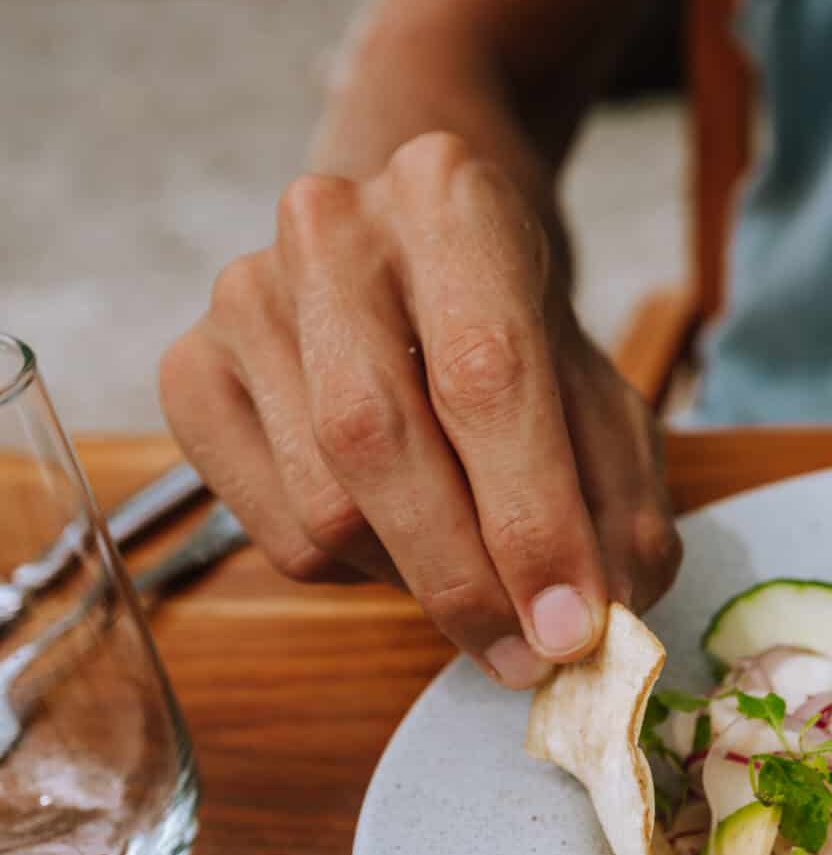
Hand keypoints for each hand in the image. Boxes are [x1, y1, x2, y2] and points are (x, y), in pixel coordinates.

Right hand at [160, 132, 680, 686]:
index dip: (532, 519)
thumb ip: (619, 506)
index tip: (574, 627)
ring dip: (416, 577)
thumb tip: (601, 622)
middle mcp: (328, 230)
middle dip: (464, 575)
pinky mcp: (189, 375)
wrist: (414, 257)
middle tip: (529, 655)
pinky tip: (396, 531)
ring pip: (326, 506)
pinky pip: (275, 534)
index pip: (485, 375)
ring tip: (472, 565)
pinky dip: (356, 572)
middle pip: (377, 440)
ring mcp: (241, 298)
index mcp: (448, 200)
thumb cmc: (517, 334)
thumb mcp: (601, 399)